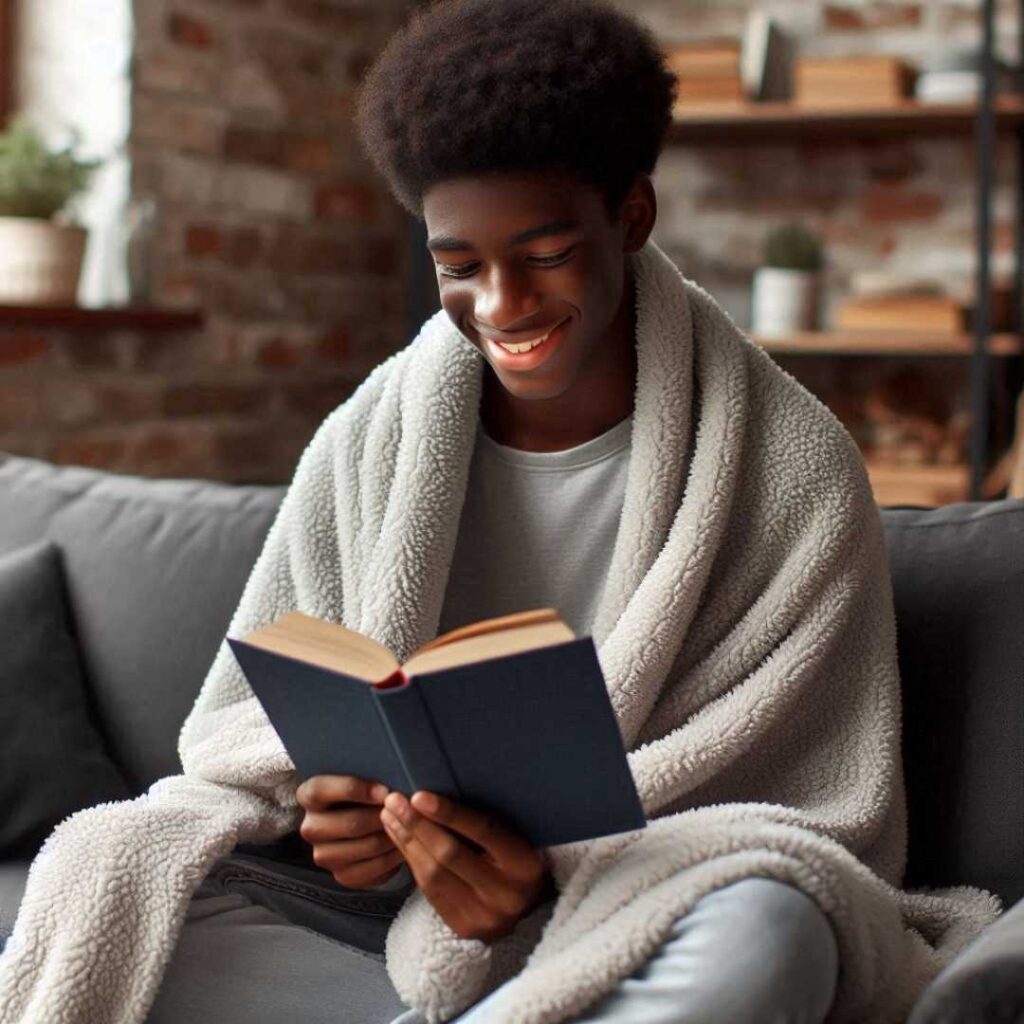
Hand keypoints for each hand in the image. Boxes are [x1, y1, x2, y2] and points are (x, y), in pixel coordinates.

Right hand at [296, 775, 404, 888]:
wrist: (358, 821)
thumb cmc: (363, 792)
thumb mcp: (359, 776)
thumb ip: (368, 774)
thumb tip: (390, 784)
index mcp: (309, 796)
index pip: (320, 791)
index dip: (354, 789)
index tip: (384, 791)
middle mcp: (311, 827)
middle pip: (351, 823)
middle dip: (383, 817)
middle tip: (405, 811)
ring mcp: (324, 855)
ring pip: (367, 847)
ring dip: (392, 837)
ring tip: (409, 826)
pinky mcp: (342, 875)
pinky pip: (373, 870)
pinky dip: (392, 858)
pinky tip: (403, 846)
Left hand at [380, 790, 550, 942]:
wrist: (530, 910)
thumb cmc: (518, 861)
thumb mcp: (516, 839)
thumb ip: (486, 824)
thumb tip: (439, 795)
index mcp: (525, 864)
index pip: (483, 832)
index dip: (449, 813)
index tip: (418, 795)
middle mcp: (506, 894)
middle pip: (450, 855)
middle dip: (417, 825)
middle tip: (394, 801)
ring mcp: (484, 916)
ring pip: (433, 875)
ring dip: (407, 842)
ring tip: (390, 817)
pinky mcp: (463, 928)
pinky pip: (429, 892)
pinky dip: (411, 863)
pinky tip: (400, 842)